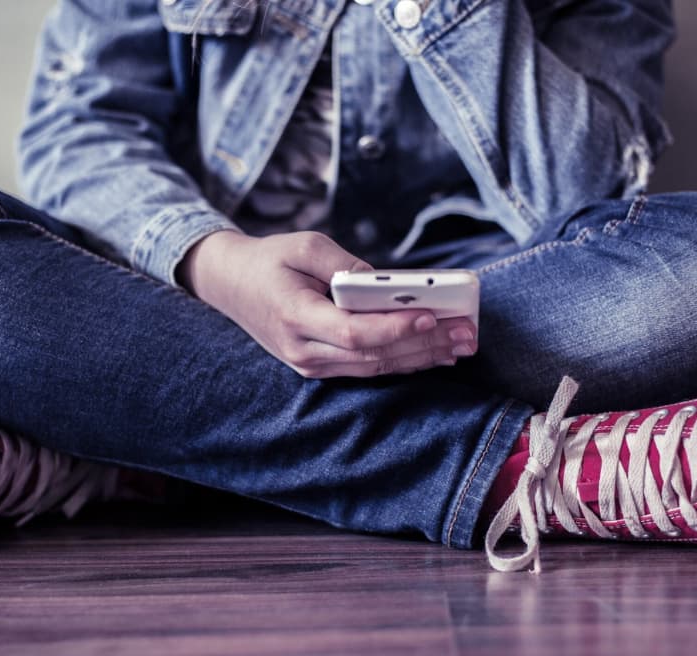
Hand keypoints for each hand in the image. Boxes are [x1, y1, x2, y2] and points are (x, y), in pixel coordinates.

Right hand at [177, 230, 477, 378]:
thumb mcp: (305, 246)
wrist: (231, 285)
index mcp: (295, 316)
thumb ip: (346, 265)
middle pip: (374, 356)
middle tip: (466, 332)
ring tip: (461, 344)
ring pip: (375, 368)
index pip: (354, 332)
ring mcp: (311, 364)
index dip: (396, 328)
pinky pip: (368, 368)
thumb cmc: (271, 260)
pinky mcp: (321, 367)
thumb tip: (388, 284)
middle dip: (424, 344)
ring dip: (421, 357)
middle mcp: (304, 350)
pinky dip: (404, 361)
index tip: (432, 316)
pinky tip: (435, 353)